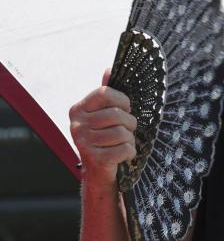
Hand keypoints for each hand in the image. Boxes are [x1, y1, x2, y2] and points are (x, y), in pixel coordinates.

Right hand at [69, 69, 136, 186]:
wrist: (99, 171)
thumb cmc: (106, 138)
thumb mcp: (105, 114)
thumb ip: (107, 94)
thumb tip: (110, 68)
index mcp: (78, 109)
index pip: (105, 92)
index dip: (122, 100)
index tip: (126, 108)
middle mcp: (77, 124)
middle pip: (117, 114)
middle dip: (130, 123)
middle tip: (127, 130)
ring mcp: (83, 141)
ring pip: (122, 133)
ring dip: (129, 139)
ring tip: (122, 143)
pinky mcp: (93, 158)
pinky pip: (124, 149)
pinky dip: (129, 153)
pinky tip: (121, 155)